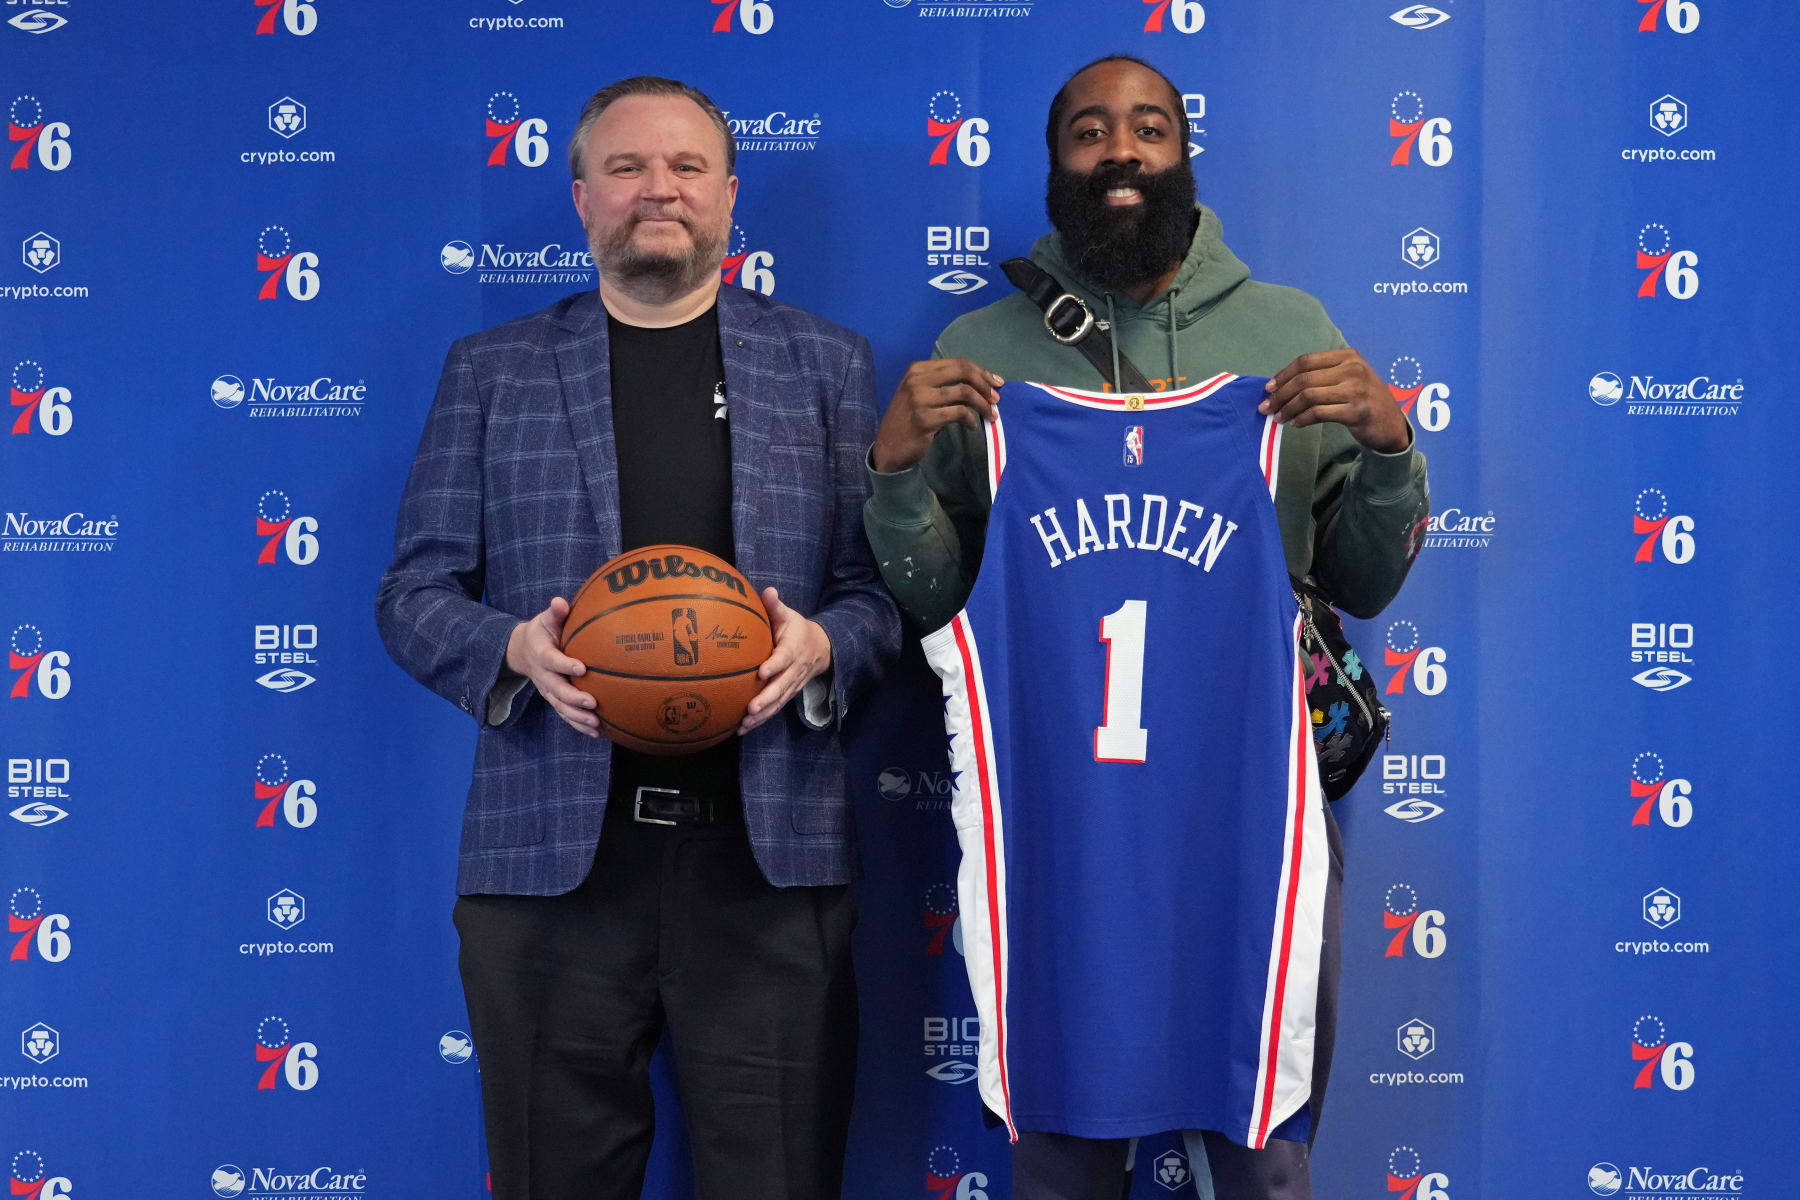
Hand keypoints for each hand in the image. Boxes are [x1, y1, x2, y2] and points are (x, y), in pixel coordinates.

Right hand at [504, 597, 598, 737]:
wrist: (524, 651)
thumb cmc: (543, 631)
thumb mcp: (546, 619)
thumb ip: (555, 613)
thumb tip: (559, 602)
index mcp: (542, 654)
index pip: (552, 660)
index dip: (565, 665)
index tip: (582, 668)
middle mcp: (543, 675)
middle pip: (556, 690)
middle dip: (574, 698)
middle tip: (592, 703)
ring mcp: (548, 690)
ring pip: (561, 707)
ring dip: (578, 717)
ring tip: (596, 724)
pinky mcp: (554, 699)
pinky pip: (565, 715)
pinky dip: (579, 725)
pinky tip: (597, 733)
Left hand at [739, 588, 831, 734]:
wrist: (821, 648)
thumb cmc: (797, 630)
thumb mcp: (788, 615)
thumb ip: (775, 606)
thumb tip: (766, 590)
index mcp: (792, 649)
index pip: (783, 658)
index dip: (774, 666)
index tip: (761, 673)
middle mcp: (793, 670)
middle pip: (781, 687)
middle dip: (766, 699)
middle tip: (751, 709)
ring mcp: (792, 685)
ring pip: (778, 702)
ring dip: (762, 715)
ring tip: (744, 725)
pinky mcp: (788, 694)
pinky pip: (775, 708)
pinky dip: (761, 719)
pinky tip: (744, 729)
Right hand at [870, 358, 1004, 472]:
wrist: (888, 448)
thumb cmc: (908, 420)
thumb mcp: (919, 394)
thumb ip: (942, 384)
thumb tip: (980, 382)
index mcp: (917, 369)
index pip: (958, 363)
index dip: (981, 372)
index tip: (996, 382)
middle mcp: (917, 380)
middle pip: (963, 372)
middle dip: (984, 385)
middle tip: (996, 399)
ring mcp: (920, 399)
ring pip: (964, 393)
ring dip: (983, 405)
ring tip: (990, 415)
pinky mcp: (925, 419)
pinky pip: (959, 413)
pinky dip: (971, 419)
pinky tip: (973, 426)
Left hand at [1259, 350, 1411, 452]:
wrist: (1391, 424)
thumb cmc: (1364, 400)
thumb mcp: (1349, 378)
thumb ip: (1322, 376)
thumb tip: (1280, 386)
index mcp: (1348, 356)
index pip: (1306, 361)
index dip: (1284, 375)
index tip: (1268, 388)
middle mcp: (1353, 369)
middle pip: (1304, 379)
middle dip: (1280, 394)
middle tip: (1267, 407)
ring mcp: (1356, 390)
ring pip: (1309, 396)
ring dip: (1288, 408)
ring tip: (1279, 418)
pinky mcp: (1356, 411)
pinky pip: (1319, 413)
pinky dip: (1302, 419)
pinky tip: (1295, 423)